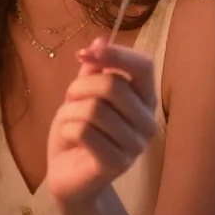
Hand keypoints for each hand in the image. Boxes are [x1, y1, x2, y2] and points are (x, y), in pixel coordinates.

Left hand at [46, 37, 157, 207]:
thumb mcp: (83, 94)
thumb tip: (100, 39)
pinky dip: (67, 130)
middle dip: (79, 87)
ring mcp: (135, 145)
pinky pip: (84, 131)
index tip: (83, 54)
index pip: (143, 66)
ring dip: (70, 112)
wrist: (68, 175)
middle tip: (70, 99)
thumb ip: (93, 69)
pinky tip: (71, 139)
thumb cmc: (79, 131)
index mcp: (145, 99)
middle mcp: (148, 122)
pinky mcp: (117, 164)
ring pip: (94, 109)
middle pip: (112, 85)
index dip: (114, 54)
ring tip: (70, 122)